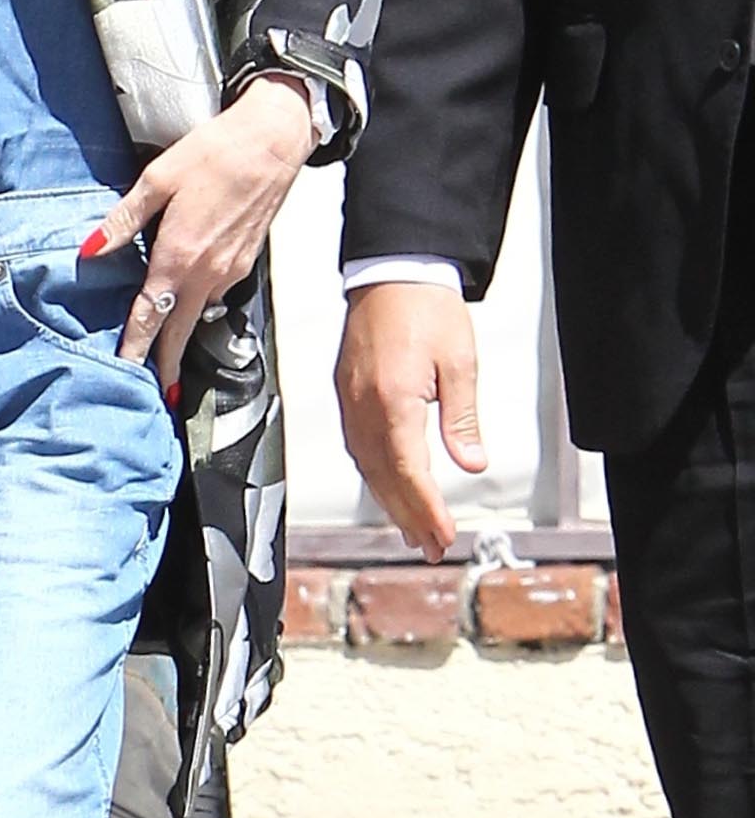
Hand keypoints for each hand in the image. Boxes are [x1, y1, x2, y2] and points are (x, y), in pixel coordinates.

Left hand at [85, 75, 317, 396]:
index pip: (150, 316)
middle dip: (164, 364)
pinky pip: (215, 294)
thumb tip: (89, 251)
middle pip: (179, 332)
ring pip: (198, 314)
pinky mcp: (246, 262)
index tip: (123, 372)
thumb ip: (122, 221)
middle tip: (153, 393)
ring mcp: (231, 270)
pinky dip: (198, 308)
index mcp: (179, 256)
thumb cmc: (216, 152)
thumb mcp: (157, 179)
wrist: (274, 141)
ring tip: (162, 355)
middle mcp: (207, 273)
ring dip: (180, 337)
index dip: (135, 348)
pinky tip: (186, 303)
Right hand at [335, 284, 487, 556]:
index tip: (443, 534)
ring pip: (367, 467)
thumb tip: (472, 462)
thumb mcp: (459, 363)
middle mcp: (363, 407)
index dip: (426, 509)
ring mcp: (349, 402)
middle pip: (384, 479)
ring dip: (390, 501)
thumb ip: (462, 419)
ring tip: (412, 528)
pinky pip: (358, 447)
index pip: (409, 472)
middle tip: (431, 546)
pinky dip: (375, 475)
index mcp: (392, 401)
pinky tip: (388, 487)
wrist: (393, 271)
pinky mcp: (346, 394)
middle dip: (409, 516)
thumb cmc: (425, 308)